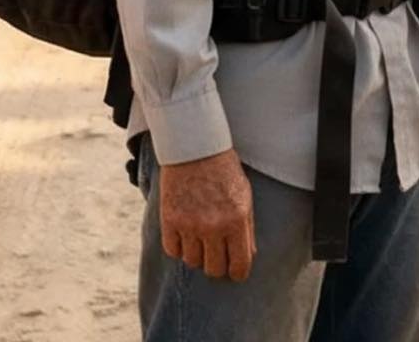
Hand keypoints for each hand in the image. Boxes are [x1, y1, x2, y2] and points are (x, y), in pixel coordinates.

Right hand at [159, 148, 255, 280]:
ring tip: (199, 236)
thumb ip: (247, 228)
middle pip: (214, 269)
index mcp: (236, 220)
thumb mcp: (244, 195)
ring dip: (196, 253)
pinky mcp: (170, 220)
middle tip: (215, 253)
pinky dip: (178, 246)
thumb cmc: (223, 170)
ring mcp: (190, 224)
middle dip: (217, 264)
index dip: (237, 272)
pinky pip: (173, 250)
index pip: (239, 266)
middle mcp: (213, 226)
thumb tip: (248, 256)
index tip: (234, 270)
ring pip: (192, 261)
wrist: (195, 147)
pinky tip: (184, 232)